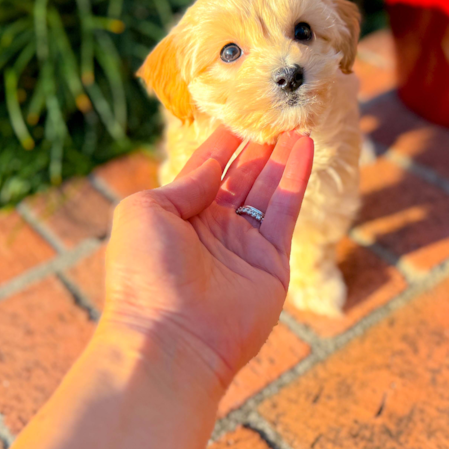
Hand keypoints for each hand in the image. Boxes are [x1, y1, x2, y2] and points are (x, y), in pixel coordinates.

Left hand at [100, 127, 313, 392]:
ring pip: (267, 189)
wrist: (170, 340)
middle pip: (241, 177)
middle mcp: (211, 229)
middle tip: (275, 110)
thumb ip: (183, 183)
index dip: (222, 141)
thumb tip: (213, 165)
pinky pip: (286, 211)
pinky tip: (304, 147)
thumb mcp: (145, 212)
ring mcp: (243, 246)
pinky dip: (296, 178)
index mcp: (176, 217)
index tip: (239, 109)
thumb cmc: (144, 275)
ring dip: (281, 155)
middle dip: (257, 144)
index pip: (205, 170)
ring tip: (295, 121)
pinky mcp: (272, 262)